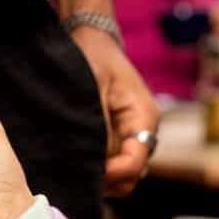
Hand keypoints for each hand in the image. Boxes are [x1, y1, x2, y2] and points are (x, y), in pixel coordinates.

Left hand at [67, 27, 160, 196]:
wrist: (91, 38)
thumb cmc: (93, 57)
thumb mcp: (94, 89)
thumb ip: (99, 127)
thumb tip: (98, 162)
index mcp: (144, 117)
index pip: (135, 162)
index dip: (112, 174)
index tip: (86, 174)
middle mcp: (144, 130)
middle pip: (132, 174)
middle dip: (107, 180)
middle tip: (75, 176)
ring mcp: (133, 134)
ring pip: (123, 172)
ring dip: (102, 175)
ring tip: (73, 169)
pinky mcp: (119, 134)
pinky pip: (114, 161)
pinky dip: (99, 166)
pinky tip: (77, 160)